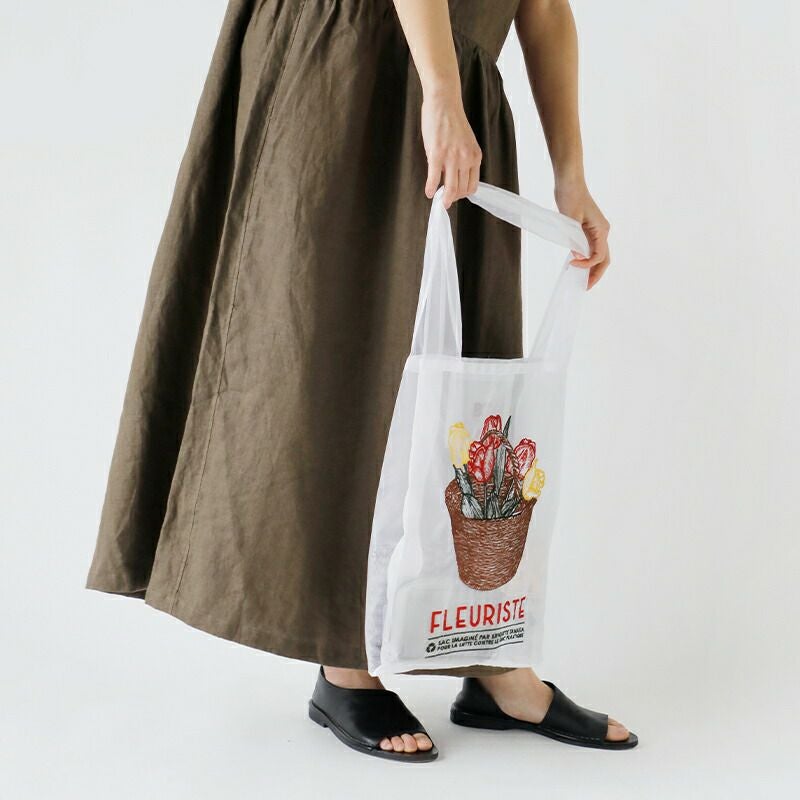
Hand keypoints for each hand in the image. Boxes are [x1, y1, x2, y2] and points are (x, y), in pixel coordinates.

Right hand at [422, 88, 481, 208]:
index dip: (464, 194)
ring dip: (444, 198)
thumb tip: (455, 175)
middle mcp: (466, 159)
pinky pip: (434, 178)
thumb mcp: (466, 141)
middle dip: (454, 198)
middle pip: (462, 189)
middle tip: (446, 200)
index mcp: (475, 156)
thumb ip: (464, 158)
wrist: (444, 102)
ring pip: (451, 188)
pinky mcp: (437, 154)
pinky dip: (431, 189)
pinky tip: (429, 193)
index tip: (456, 194)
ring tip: (439, 201)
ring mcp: (452, 157)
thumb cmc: (452, 120)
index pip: (473, 185)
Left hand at [554, 178, 610, 288]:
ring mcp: (597, 230)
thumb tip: (577, 256)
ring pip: (599, 255)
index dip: (587, 265)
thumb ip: (575, 239)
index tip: (572, 265)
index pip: (599, 255)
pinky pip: (591, 248)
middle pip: (604, 259)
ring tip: (582, 281)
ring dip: (592, 269)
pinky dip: (587, 259)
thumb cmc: (570, 196)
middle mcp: (603, 231)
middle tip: (585, 288)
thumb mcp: (571, 219)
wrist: (569, 181)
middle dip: (596, 274)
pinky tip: (577, 265)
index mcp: (602, 230)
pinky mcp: (589, 229)